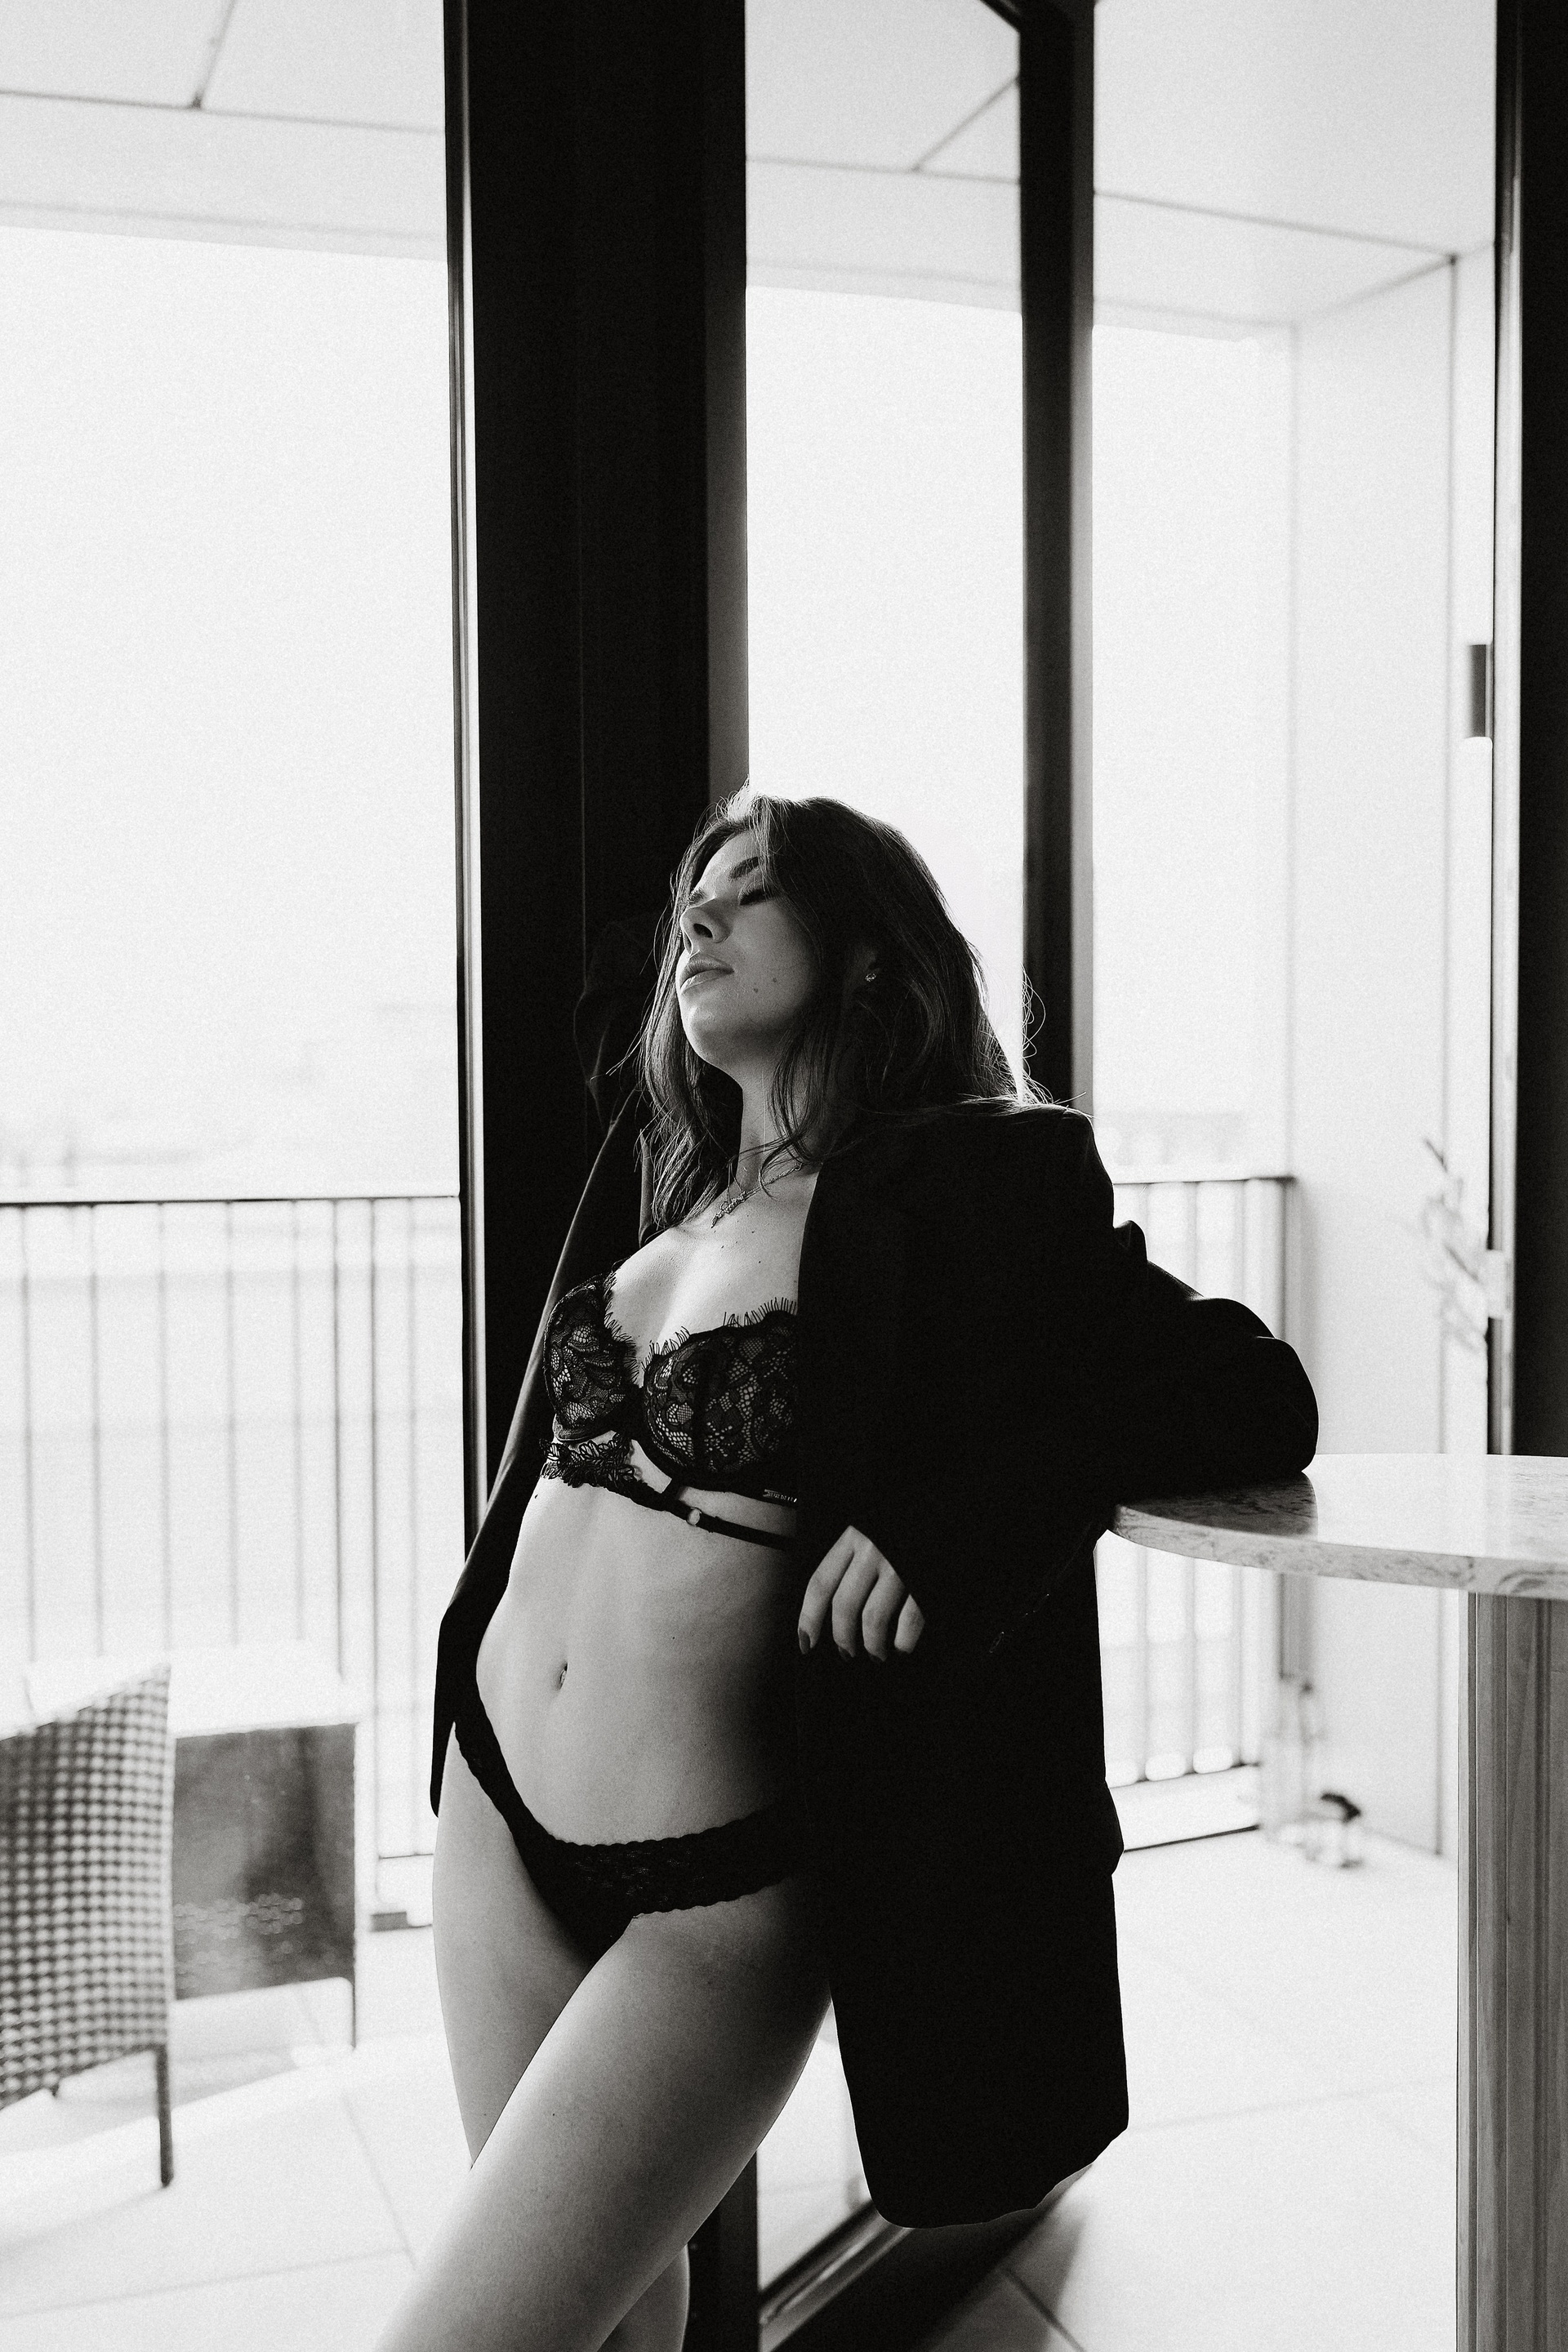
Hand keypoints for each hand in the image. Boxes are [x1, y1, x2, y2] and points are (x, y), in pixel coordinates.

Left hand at [798, 1525, 925, 1661]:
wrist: (945, 1509)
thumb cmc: (905, 1523)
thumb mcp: (870, 1529)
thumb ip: (852, 1557)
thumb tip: (835, 1607)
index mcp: (853, 1537)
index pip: (820, 1583)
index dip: (809, 1617)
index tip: (806, 1641)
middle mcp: (872, 1550)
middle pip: (845, 1605)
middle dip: (842, 1636)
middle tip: (847, 1652)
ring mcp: (900, 1566)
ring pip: (873, 1617)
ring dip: (872, 1644)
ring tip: (875, 1654)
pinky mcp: (926, 1579)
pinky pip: (909, 1620)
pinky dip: (903, 1641)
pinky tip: (902, 1647)